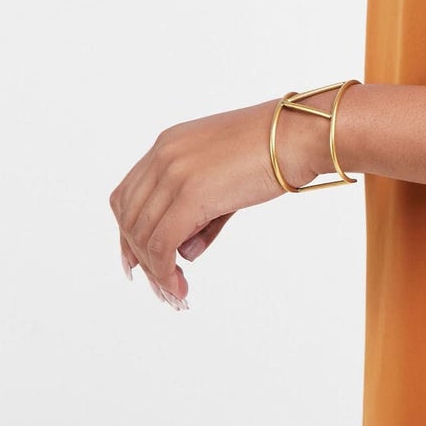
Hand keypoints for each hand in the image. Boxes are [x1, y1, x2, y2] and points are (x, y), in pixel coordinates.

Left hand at [109, 96, 327, 307]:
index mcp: (168, 144)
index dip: (126, 233)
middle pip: (129, 218)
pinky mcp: (191, 194)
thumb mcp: (225, 176)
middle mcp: (163, 155)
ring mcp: (174, 173)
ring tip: (175, 292)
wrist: (299, 134)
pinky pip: (163, 243)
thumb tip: (184, 252)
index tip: (136, 262)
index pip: (127, 195)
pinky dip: (165, 271)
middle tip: (161, 287)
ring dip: (154, 270)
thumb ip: (199, 213)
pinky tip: (180, 286)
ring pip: (143, 234)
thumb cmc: (275, 150)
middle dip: (139, 257)